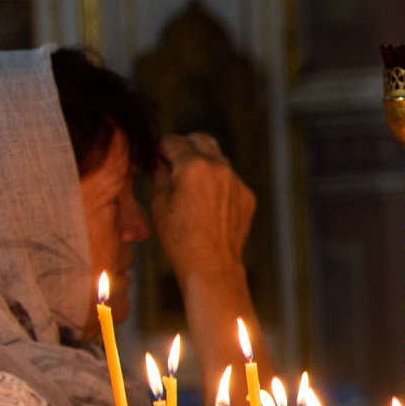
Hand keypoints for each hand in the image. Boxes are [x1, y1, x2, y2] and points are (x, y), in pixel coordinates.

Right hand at [150, 132, 254, 285]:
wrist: (211, 265)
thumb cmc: (180, 238)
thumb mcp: (159, 203)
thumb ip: (160, 174)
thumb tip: (160, 160)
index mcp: (193, 166)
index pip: (173, 140)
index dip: (161, 148)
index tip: (157, 156)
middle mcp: (219, 167)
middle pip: (201, 140)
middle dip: (185, 147)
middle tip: (174, 163)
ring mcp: (236, 181)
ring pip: (218, 159)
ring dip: (204, 164)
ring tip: (191, 188)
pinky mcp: (247, 196)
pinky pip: (231, 180)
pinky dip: (218, 184)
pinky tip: (208, 205)